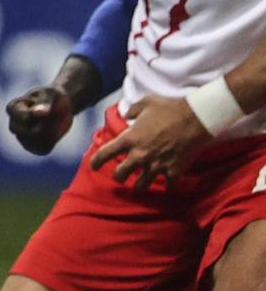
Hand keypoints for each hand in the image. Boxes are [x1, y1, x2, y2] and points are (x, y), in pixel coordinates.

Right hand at [5, 85, 73, 155]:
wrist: (59, 107)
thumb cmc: (52, 98)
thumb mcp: (50, 95)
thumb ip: (44, 103)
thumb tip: (40, 112)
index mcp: (13, 108)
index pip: (16, 114)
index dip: (30, 114)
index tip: (46, 112)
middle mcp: (14, 124)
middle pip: (20, 130)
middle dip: (40, 126)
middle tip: (57, 119)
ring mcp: (21, 137)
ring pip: (32, 142)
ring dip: (48, 134)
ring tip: (59, 124)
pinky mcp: (33, 146)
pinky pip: (42, 149)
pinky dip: (52, 142)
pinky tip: (57, 133)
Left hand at [88, 94, 208, 187]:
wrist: (197, 117)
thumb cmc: (171, 108)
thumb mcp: (146, 102)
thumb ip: (132, 110)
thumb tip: (126, 115)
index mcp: (129, 139)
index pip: (104, 154)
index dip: (96, 162)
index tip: (93, 166)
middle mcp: (139, 155)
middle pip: (120, 175)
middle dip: (119, 176)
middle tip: (122, 175)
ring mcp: (156, 165)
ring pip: (141, 185)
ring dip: (140, 184)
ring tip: (142, 182)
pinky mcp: (174, 171)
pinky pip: (168, 188)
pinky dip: (168, 188)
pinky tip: (169, 186)